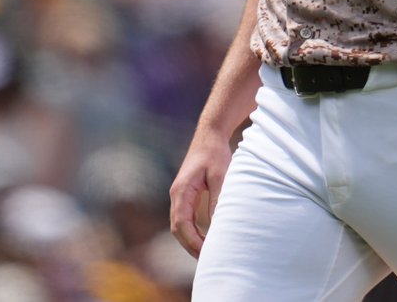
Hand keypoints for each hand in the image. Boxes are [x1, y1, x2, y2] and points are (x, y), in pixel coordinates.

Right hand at [169, 137, 232, 257]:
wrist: (209, 136)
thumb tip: (218, 224)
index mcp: (181, 191)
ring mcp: (179, 196)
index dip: (191, 240)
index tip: (204, 252)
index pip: (181, 223)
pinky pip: (185, 219)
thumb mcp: (220, 175)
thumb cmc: (215, 153)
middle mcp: (176, 195)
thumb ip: (217, 198)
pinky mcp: (185, 195)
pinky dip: (192, 231)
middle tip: (207, 259)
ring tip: (206, 254)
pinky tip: (204, 239)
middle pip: (177, 228)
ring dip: (190, 240)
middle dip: (190, 245)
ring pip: (179, 225)